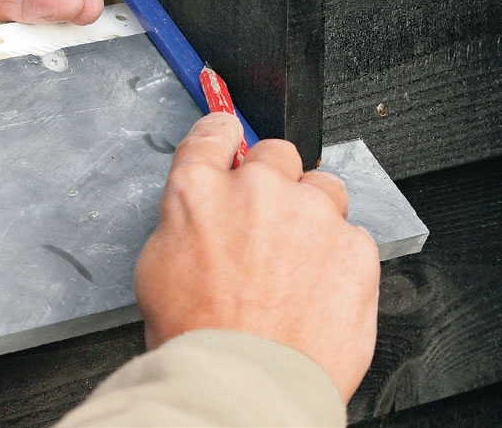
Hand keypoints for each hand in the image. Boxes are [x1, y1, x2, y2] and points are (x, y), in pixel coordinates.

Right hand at [135, 113, 379, 402]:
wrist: (244, 383)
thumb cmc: (197, 332)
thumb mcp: (160, 261)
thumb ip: (189, 214)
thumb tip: (207, 200)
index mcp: (199, 190)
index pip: (215, 131)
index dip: (224, 134)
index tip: (231, 139)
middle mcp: (256, 189)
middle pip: (276, 152)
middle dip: (273, 179)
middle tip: (267, 222)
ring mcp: (309, 214)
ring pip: (323, 187)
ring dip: (312, 211)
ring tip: (297, 260)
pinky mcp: (353, 245)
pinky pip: (351, 233)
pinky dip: (339, 254)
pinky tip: (317, 286)